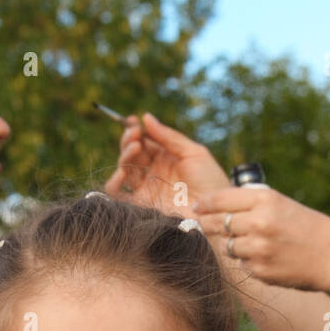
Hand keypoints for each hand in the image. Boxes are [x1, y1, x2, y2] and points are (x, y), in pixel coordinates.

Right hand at [103, 112, 230, 216]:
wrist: (215, 212)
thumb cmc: (211, 182)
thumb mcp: (194, 152)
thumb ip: (170, 136)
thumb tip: (146, 118)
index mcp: (166, 159)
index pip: (144, 141)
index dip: (136, 130)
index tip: (133, 121)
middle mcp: (153, 173)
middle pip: (132, 154)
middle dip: (129, 140)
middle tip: (135, 134)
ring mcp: (146, 189)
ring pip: (124, 169)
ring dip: (125, 155)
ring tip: (136, 146)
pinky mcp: (140, 206)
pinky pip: (117, 195)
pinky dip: (114, 182)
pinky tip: (123, 172)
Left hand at [191, 186, 329, 293]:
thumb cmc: (309, 228)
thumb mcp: (282, 204)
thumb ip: (251, 204)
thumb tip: (215, 208)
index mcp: (265, 200)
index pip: (221, 199)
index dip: (204, 204)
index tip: (197, 206)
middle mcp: (259, 222)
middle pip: (217, 224)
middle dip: (206, 224)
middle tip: (200, 224)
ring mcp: (258, 249)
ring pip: (227, 247)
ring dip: (232, 245)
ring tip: (251, 243)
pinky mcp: (260, 271)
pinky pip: (242, 265)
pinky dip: (248, 262)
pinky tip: (266, 259)